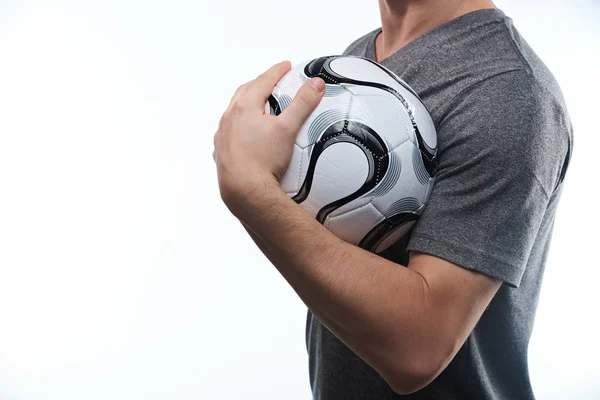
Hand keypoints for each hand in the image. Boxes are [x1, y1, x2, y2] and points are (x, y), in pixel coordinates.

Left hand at [213, 61, 324, 210]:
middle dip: (259, 83)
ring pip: (233, 111)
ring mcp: (222, 135)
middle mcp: (229, 118)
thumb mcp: (288, 129)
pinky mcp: (221, 152)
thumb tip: (316, 84)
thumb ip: (302, 104)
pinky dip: (237, 126)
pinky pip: (228, 132)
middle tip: (272, 81)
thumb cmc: (264, 161)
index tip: (285, 66)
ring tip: (258, 105)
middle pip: (244, 92)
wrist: (245, 191)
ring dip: (245, 103)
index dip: (276, 71)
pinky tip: (245, 133)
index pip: (263, 81)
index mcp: (244, 107)